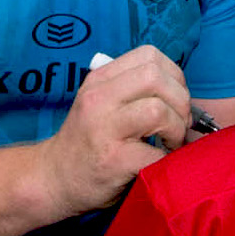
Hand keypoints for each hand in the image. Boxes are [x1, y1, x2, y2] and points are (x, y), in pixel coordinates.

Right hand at [37, 47, 189, 217]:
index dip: (173, 75)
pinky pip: (156, 152)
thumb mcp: (100, 104)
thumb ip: (130, 90)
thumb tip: (180, 91)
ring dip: (176, 129)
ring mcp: (104, 129)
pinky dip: (167, 158)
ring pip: (158, 111)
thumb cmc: (87, 142)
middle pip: (156, 78)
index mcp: (100, 80)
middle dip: (180, 100)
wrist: (54, 180)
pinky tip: (160, 162)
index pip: (149, 55)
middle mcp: (99, 99)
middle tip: (179, 122)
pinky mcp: (113, 160)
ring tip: (170, 142)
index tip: (174, 98)